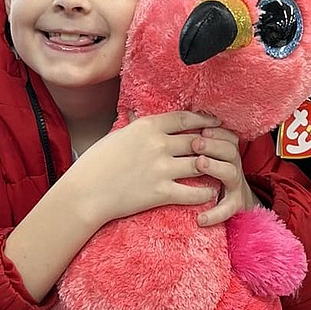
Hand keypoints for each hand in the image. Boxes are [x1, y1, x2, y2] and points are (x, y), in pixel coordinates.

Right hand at [69, 112, 220, 226]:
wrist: (85, 192)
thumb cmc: (96, 163)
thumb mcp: (117, 135)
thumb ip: (135, 127)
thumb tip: (139, 115)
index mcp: (147, 126)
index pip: (185, 119)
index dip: (204, 120)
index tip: (215, 122)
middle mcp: (158, 144)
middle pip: (197, 141)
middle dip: (213, 144)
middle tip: (225, 146)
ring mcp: (161, 168)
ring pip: (200, 164)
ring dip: (212, 168)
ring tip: (221, 170)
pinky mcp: (161, 192)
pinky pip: (194, 192)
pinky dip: (206, 193)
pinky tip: (210, 193)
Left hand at [193, 127, 256, 225]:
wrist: (237, 202)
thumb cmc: (214, 175)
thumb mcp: (210, 157)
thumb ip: (197, 143)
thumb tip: (173, 125)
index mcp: (227, 152)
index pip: (226, 136)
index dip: (216, 131)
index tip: (201, 128)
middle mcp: (234, 166)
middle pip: (229, 150)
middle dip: (213, 145)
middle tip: (196, 143)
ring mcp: (235, 186)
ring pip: (230, 173)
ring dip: (215, 167)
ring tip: (199, 163)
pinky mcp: (234, 205)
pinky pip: (226, 209)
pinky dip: (214, 214)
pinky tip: (200, 218)